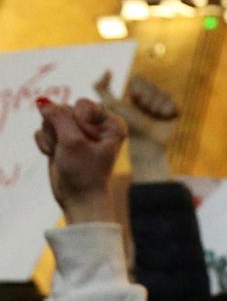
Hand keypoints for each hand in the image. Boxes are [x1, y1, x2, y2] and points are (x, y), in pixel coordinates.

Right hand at [35, 98, 127, 223]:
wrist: (78, 198)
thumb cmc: (84, 172)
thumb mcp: (73, 141)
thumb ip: (58, 116)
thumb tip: (43, 102)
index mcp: (110, 123)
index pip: (83, 104)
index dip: (78, 121)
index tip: (86, 140)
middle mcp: (95, 124)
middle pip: (64, 109)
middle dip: (62, 130)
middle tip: (72, 149)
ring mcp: (76, 130)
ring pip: (50, 118)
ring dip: (52, 138)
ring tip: (64, 153)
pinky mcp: (61, 138)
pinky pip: (42, 130)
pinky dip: (45, 144)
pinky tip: (56, 155)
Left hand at [95, 71, 178, 148]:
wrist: (145, 141)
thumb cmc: (128, 124)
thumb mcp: (110, 104)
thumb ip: (101, 87)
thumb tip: (108, 70)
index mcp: (138, 93)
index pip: (140, 79)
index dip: (138, 90)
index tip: (134, 100)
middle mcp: (152, 97)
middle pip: (153, 85)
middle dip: (147, 98)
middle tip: (145, 111)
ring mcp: (165, 104)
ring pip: (164, 93)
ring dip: (157, 106)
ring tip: (154, 117)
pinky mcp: (176, 112)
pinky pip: (174, 103)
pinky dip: (168, 110)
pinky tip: (164, 118)